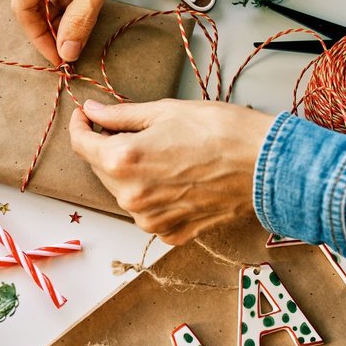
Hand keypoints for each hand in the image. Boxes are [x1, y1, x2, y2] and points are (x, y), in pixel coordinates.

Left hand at [69, 98, 274, 243]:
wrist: (265, 166)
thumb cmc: (221, 132)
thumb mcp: (165, 112)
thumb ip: (121, 116)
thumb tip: (92, 112)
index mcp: (123, 161)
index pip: (82, 145)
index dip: (80, 126)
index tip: (86, 117)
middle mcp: (130, 196)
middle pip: (101, 169)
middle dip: (108, 148)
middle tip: (131, 130)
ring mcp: (149, 219)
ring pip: (124, 191)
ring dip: (131, 173)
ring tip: (162, 154)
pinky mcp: (170, 233)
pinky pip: (148, 212)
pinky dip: (153, 195)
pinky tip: (175, 177)